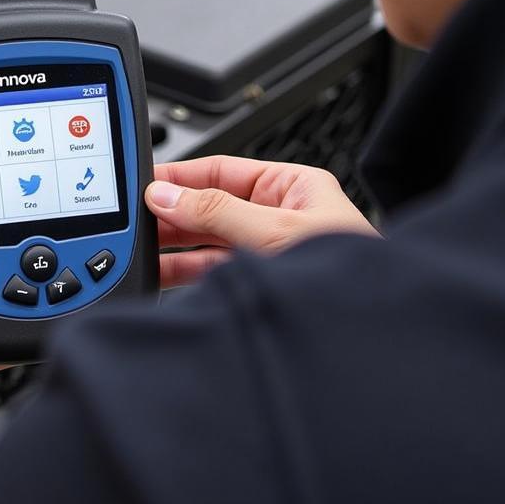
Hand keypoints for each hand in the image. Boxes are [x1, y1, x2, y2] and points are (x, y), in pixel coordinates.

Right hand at [145, 155, 379, 286]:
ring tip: (140, 250)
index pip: (223, 171)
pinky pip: (213, 272)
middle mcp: (279, 217)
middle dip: (172, 214)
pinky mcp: (259, 284)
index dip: (181, 175)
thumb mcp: (274, 232)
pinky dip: (186, 274)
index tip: (145, 183)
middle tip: (134, 220)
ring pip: (208, 243)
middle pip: (210, 207)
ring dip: (174, 247)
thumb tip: (167, 194)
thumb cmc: (346, 274)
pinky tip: (163, 275)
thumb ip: (216, 212)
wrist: (370, 333)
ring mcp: (267, 253)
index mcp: (291, 188)